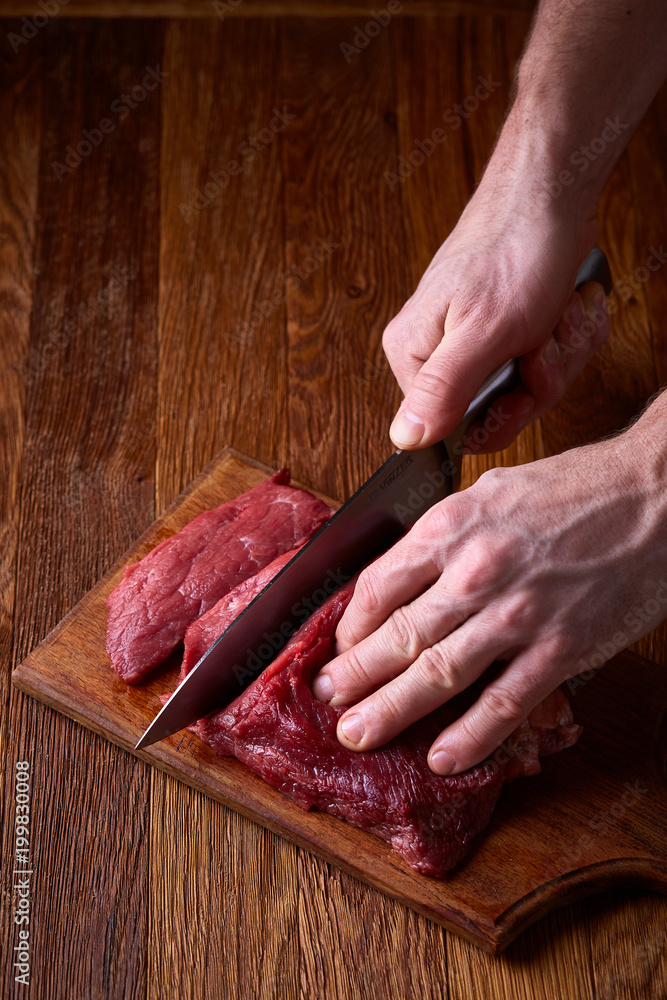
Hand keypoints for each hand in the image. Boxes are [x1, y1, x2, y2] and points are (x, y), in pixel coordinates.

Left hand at [312, 422, 666, 773]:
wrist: (654, 495)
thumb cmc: (576, 487)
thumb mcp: (492, 491)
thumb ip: (445, 533)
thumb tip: (405, 573)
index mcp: (453, 526)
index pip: (378, 586)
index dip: (349, 627)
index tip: (340, 648)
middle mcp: (475, 571)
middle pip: (397, 636)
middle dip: (355, 676)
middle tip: (330, 704)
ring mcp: (518, 614)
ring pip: (438, 674)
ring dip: (392, 711)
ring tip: (360, 734)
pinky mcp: (561, 649)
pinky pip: (505, 704)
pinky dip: (470, 737)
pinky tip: (442, 757)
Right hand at [384, 151, 609, 452]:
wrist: (551, 192)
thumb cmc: (516, 250)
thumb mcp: (482, 332)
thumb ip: (442, 390)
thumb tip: (403, 438)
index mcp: (415, 355)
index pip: (455, 430)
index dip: (504, 414)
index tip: (525, 380)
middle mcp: (438, 351)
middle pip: (500, 410)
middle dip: (542, 377)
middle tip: (545, 338)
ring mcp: (475, 340)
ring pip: (532, 387)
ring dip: (562, 351)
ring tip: (557, 311)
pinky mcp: (507, 329)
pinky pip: (548, 361)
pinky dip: (569, 335)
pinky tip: (567, 305)